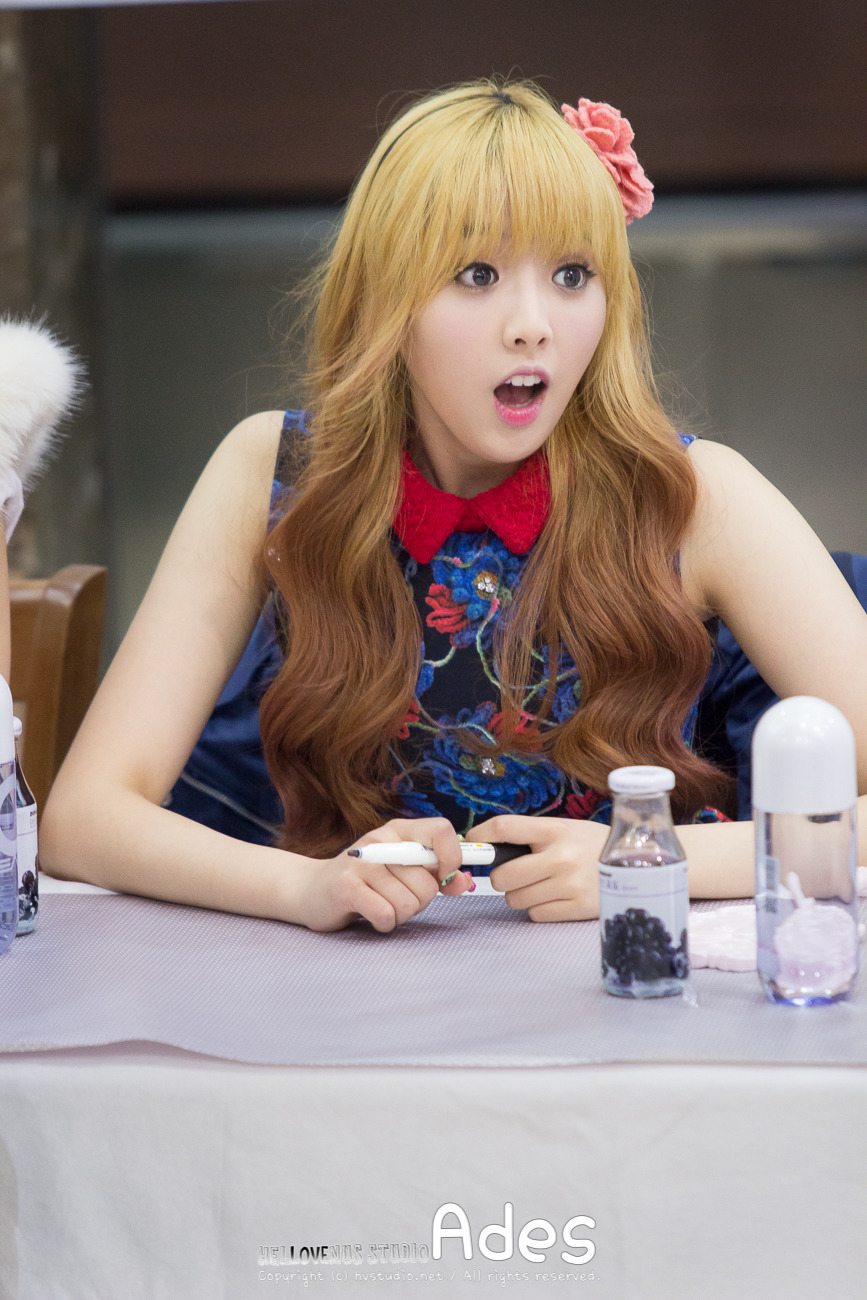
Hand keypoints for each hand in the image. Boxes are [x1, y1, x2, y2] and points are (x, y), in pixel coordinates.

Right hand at [293, 817, 471, 932]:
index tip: (445, 877)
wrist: (312, 890)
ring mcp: (362, 863)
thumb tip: (464, 881)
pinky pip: (387, 915)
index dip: (453, 856)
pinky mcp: (346, 887)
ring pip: (409, 903)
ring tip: (380, 904)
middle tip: (396, 897)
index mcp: (399, 831)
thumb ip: (435, 875)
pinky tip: (371, 915)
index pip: (442, 830)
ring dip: (399, 915)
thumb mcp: (403, 871)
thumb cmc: (367, 883)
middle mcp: (381, 841)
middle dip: (419, 901)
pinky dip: (384, 924)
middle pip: (428, 883)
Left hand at [472, 814, 608, 920]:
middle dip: (502, 878)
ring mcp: (570, 884)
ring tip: (543, 885)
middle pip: (503, 875)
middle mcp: (561, 856)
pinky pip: (536, 914)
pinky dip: (540, 909)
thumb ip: (532, 837)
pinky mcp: (578, 907)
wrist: (640, 863)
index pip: (505, 828)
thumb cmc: (592, 845)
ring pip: (516, 899)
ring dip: (522, 895)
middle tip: (516, 874)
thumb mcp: (566, 829)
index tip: (473, 842)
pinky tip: (557, 897)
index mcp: (556, 830)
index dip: (481, 836)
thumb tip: (488, 848)